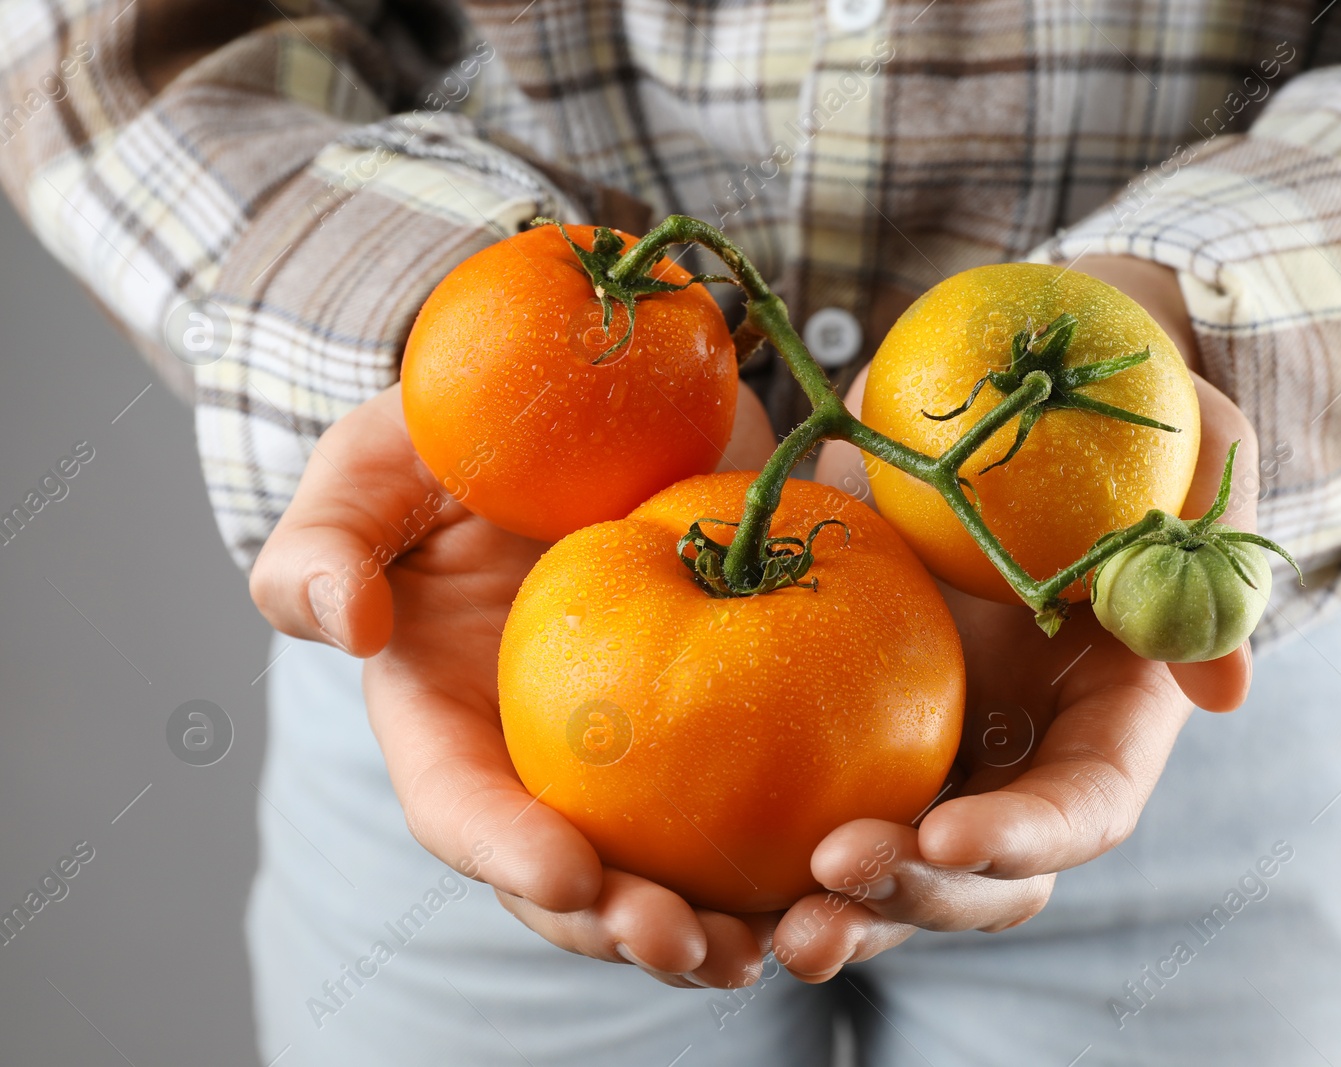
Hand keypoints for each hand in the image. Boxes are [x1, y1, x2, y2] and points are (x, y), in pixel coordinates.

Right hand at [250, 380, 781, 987]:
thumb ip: (329, 541)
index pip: (462, 810)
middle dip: (622, 927)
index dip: (507, 854)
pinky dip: (796, 843)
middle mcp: (540, 761)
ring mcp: (637, 750)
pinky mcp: (723, 714)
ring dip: (716, 921)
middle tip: (692, 945)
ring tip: (771, 944)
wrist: (590, 401)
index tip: (571, 873)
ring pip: (668, 866)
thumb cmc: (457, 440)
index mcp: (446, 722)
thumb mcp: (375, 470)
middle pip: (571, 878)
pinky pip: (761, 797)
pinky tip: (853, 865)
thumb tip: (343, 623)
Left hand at [778, 259, 1257, 980]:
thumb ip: (1211, 552)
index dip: (1028, 835)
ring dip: (843, 908)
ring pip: (895, 872)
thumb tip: (1226, 692)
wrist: (1015, 390)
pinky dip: (767, 845)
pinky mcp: (853, 726)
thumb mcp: (1190, 451)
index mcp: (1105, 714)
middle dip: (918, 897)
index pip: (1083, 808)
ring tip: (774, 921)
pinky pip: (809, 803)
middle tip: (835, 874)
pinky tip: (695, 866)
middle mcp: (1021, 756)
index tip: (949, 836)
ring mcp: (938, 751)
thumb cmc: (1117, 413)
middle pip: (986, 877)